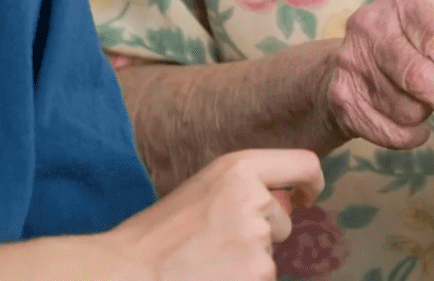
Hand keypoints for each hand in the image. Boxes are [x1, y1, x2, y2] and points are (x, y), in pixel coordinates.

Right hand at [112, 148, 323, 280]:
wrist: (122, 274)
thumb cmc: (155, 237)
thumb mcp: (204, 191)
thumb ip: (245, 190)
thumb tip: (287, 202)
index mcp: (239, 168)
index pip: (303, 164)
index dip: (311, 183)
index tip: (305, 198)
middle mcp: (255, 198)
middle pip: (281, 222)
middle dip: (259, 237)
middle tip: (212, 249)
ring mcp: (256, 239)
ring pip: (268, 258)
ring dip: (246, 267)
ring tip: (204, 268)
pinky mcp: (256, 273)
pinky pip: (260, 280)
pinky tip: (208, 280)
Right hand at [325, 0, 433, 148]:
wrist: (345, 66)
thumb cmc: (409, 47)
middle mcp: (372, 24)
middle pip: (421, 77)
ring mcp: (351, 60)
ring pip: (406, 107)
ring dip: (429, 118)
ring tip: (432, 108)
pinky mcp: (340, 95)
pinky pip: (389, 130)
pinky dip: (411, 135)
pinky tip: (413, 124)